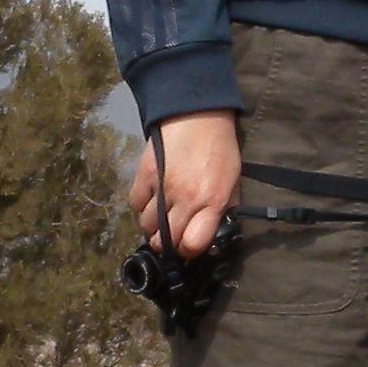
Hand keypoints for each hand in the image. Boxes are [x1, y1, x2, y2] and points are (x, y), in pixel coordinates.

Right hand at [142, 112, 240, 257]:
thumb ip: (223, 209)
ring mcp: (161, 188)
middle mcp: (185, 199)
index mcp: (211, 201)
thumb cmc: (220, 149)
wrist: (197, 116)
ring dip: (154, 227)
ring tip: (163, 217)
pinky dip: (141, 208)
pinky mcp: (143, 176)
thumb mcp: (232, 181)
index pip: (192, 244)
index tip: (189, 246)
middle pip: (166, 241)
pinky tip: (152, 201)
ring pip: (147, 226)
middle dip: (170, 243)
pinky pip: (135, 205)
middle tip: (174, 235)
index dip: (190, 250)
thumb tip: (213, 232)